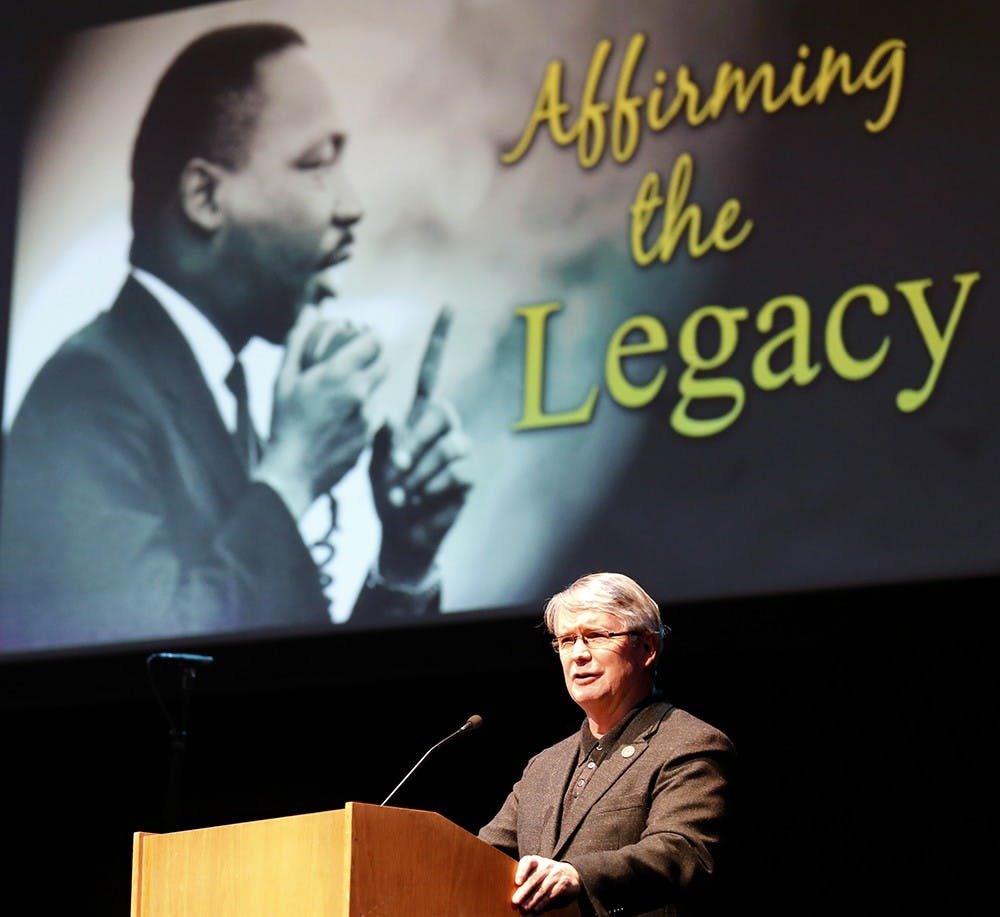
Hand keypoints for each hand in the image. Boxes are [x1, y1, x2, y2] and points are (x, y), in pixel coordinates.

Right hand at [254, 306, 387, 517]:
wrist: (293, 473)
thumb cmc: (283, 422)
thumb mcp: (284, 379)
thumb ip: (298, 340)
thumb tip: (312, 311)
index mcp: (340, 374)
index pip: (375, 341)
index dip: (371, 337)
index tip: (362, 337)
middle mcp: (360, 393)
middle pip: (384, 365)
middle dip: (374, 360)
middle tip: (357, 361)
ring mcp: (369, 417)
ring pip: (378, 393)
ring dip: (366, 389)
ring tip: (340, 395)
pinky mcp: (371, 438)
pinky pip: (373, 417)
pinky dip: (362, 413)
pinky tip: (339, 420)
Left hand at [370, 306, 471, 583]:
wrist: (401, 531)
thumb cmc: (386, 491)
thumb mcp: (376, 459)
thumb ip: (386, 437)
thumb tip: (390, 420)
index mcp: (418, 412)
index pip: (430, 370)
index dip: (438, 340)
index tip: (446, 307)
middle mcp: (442, 424)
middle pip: (439, 413)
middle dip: (415, 443)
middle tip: (398, 471)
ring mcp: (458, 447)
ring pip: (450, 444)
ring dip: (421, 472)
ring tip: (406, 491)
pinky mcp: (467, 474)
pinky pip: (455, 471)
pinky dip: (432, 488)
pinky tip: (422, 500)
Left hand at [511, 855, 580, 912]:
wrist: (571, 874)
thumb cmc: (548, 875)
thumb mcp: (537, 872)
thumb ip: (527, 880)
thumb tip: (517, 895)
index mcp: (537, 860)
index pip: (527, 862)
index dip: (522, 872)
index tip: (517, 882)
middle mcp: (546, 865)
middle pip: (533, 879)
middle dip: (523, 891)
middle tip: (515, 901)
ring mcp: (556, 873)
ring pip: (542, 889)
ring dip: (532, 900)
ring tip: (524, 908)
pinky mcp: (563, 883)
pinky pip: (551, 895)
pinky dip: (543, 904)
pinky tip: (536, 910)